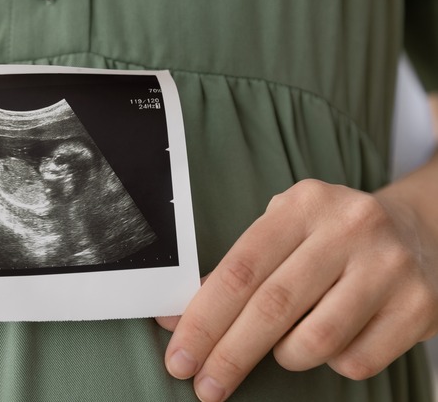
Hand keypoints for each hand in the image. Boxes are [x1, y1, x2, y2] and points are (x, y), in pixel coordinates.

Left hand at [157, 179, 437, 401]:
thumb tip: (176, 321)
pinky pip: (356, 360)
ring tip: (285, 347)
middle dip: (229, 354)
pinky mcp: (419, 306)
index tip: (180, 355)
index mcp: (302, 205)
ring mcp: (388, 267)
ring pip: (316, 340)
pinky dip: (332, 362)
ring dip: (286, 356)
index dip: (203, 319)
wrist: (421, 232)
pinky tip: (334, 341)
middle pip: (272, 306)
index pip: (239, 270)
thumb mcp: (284, 234)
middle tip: (205, 386)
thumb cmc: (332, 238)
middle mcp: (348, 228)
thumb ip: (235, 273)